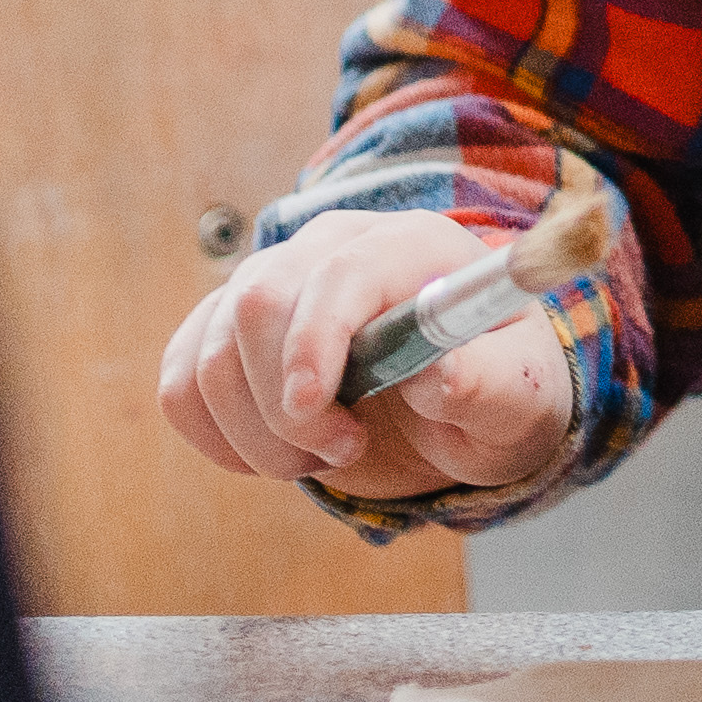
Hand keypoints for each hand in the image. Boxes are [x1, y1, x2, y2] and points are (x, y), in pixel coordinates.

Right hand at [154, 207, 583, 505]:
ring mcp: (274, 280)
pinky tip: (271, 451)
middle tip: (343, 451)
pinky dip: (213, 432)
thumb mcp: (520, 398)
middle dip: (283, 403)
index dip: (314, 342)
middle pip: (258, 302)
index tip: (315, 416)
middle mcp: (332, 247)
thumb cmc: (497, 386)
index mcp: (409, 246)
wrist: (466, 392)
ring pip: (210, 351)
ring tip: (322, 455)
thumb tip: (440, 373)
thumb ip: (489, 383)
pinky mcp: (229, 326)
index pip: (339, 274)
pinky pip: (182, 376)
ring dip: (255, 431)